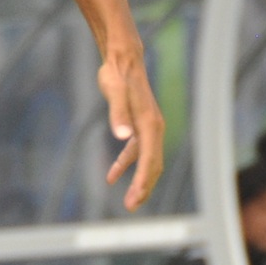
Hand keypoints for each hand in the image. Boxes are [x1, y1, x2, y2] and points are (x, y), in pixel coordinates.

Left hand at [98, 49, 163, 208]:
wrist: (122, 58)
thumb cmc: (117, 75)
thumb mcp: (113, 92)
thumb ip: (118, 114)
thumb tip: (122, 137)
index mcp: (150, 124)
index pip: (149, 159)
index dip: (143, 180)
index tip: (135, 198)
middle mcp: (154, 128)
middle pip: (153, 165)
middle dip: (144, 187)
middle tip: (131, 206)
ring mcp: (148, 128)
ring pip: (147, 161)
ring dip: (139, 181)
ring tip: (129, 201)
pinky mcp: (139, 125)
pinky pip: (136, 152)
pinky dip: (125, 165)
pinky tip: (111, 177)